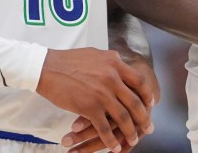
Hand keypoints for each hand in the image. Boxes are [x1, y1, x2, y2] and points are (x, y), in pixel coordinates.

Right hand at [36, 48, 151, 152]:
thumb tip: (120, 62)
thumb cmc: (68, 60)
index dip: (147, 95)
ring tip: (134, 140)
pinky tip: (114, 146)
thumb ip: (111, 61)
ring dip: (130, 132)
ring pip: (123, 118)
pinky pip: (104, 128)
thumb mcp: (95, 54)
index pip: (139, 81)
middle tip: (148, 127)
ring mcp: (101, 94)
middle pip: (135, 102)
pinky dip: (111, 140)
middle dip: (144, 118)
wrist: (46, 67)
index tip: (150, 104)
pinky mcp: (89, 107)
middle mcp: (112, 78)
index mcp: (115, 63)